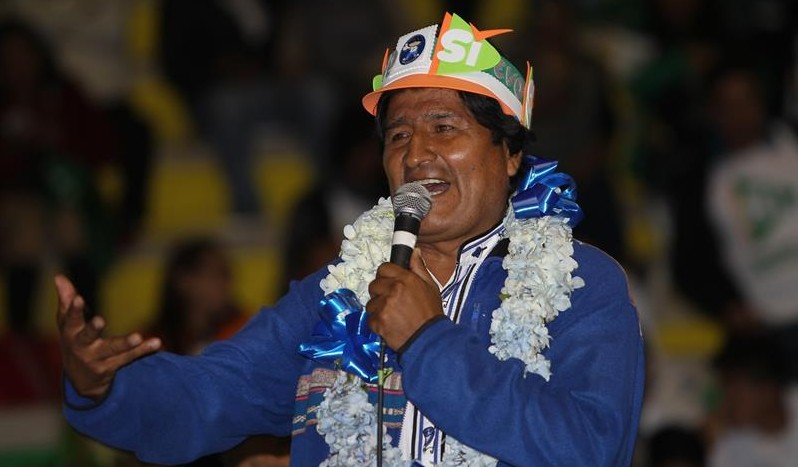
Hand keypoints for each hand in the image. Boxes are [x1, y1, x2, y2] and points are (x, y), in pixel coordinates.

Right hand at [55, 275, 160, 399]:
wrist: (81, 380)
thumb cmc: (74, 340)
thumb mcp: (67, 323)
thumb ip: (66, 300)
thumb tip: (58, 277)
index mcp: (70, 332)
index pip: (70, 319)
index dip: (74, 310)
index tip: (78, 298)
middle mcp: (81, 347)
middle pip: (86, 337)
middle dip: (92, 329)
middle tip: (100, 320)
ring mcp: (96, 358)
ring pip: (112, 350)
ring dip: (125, 343)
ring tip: (138, 336)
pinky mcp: (111, 367)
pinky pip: (128, 357)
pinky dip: (143, 350)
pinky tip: (156, 343)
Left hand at [366, 249, 443, 350]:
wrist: (429, 339)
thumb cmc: (431, 313)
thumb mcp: (431, 287)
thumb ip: (419, 268)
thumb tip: (415, 251)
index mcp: (405, 279)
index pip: (384, 268)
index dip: (386, 275)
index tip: (391, 283)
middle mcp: (392, 290)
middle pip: (374, 284)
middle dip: (380, 292)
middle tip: (392, 301)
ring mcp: (383, 306)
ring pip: (370, 302)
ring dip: (378, 308)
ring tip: (392, 315)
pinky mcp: (378, 321)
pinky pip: (370, 318)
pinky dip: (378, 323)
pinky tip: (389, 325)